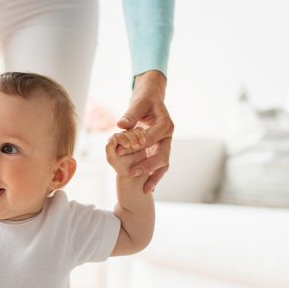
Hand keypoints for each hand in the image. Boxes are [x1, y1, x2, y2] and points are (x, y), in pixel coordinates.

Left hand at [105, 128, 147, 177]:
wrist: (134, 173)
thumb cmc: (121, 167)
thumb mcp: (112, 159)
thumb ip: (109, 149)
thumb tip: (112, 137)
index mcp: (112, 141)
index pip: (117, 136)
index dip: (122, 139)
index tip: (127, 146)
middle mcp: (121, 137)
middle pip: (127, 132)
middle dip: (131, 137)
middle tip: (135, 146)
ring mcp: (131, 137)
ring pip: (135, 131)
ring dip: (138, 135)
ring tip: (141, 144)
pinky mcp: (139, 138)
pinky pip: (142, 132)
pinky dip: (143, 135)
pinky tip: (144, 141)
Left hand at [116, 71, 173, 192]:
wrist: (152, 97)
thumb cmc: (144, 99)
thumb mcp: (138, 103)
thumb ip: (130, 114)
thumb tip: (121, 125)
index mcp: (165, 124)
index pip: (150, 138)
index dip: (134, 146)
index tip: (120, 152)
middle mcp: (168, 135)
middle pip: (162, 155)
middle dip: (148, 166)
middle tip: (133, 173)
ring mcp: (166, 143)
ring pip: (164, 163)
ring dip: (154, 176)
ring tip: (146, 189)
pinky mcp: (161, 148)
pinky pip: (160, 164)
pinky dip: (155, 176)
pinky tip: (148, 188)